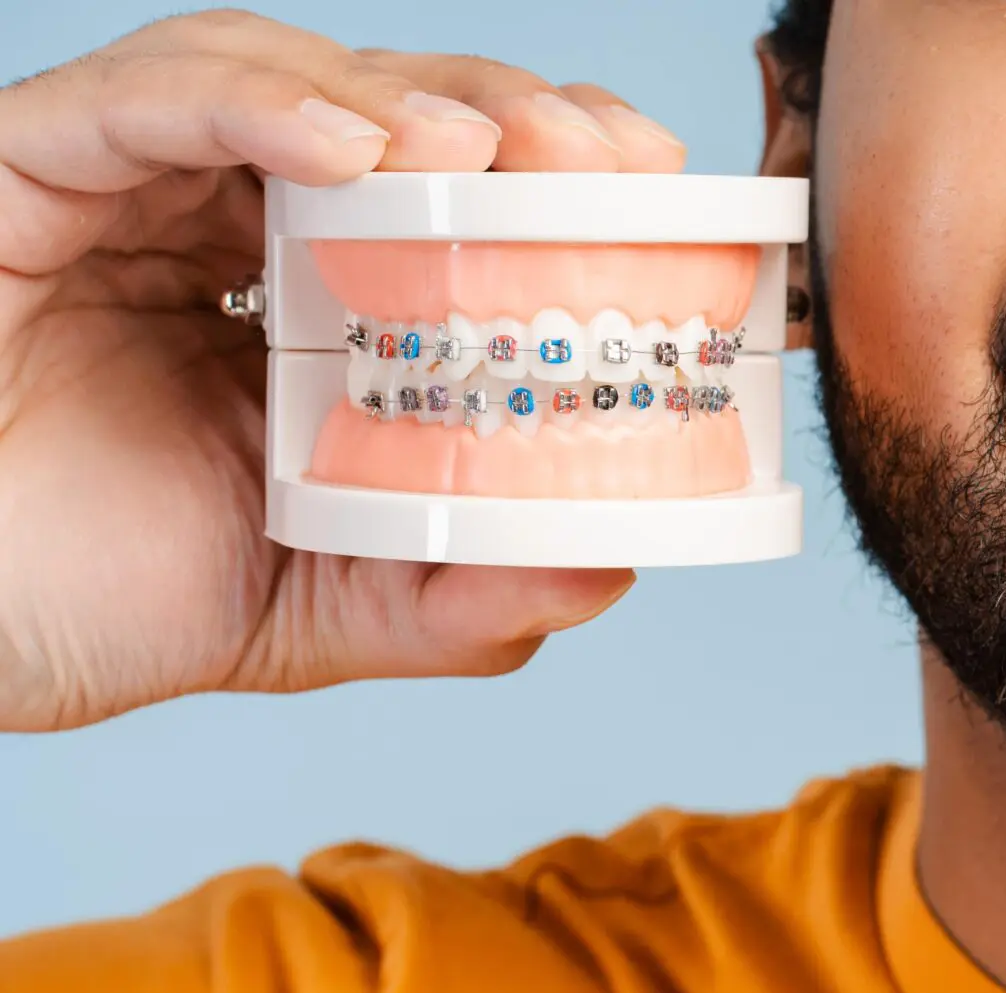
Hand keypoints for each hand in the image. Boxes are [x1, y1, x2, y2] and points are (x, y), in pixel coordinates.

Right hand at [0, 10, 688, 732]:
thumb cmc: (101, 602)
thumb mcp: (327, 610)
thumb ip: (463, 598)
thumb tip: (610, 566)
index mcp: (301, 307)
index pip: (443, 196)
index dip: (549, 172)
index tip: (647, 190)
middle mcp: (221, 228)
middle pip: (384, 111)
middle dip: (508, 115)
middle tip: (602, 155)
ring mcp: (125, 192)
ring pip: (275, 73)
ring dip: (400, 96)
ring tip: (486, 152)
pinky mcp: (23, 173)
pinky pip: (141, 100)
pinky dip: (256, 98)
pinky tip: (352, 145)